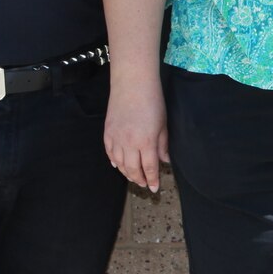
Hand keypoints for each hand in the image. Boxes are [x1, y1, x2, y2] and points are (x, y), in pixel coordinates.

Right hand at [104, 75, 169, 192]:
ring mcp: (116, 138)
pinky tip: (118, 165)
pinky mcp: (107, 132)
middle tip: (144, 185)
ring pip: (120, 163)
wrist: (133, 84)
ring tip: (133, 177)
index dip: (152, 179)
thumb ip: (163, 145)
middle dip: (139, 179)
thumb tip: (165, 161)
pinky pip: (109, 153)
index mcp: (146, 142)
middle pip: (133, 169)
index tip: (154, 188)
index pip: (149, 167)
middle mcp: (129, 143)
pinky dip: (114, 161)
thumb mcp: (163, 124)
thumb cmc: (153, 102)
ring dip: (126, 173)